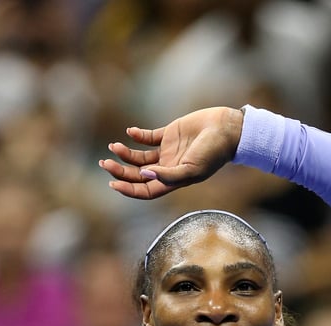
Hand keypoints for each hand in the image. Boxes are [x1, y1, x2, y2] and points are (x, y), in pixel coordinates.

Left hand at [100, 106, 243, 199]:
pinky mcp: (170, 134)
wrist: (226, 130)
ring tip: (113, 146)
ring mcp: (168, 152)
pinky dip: (137, 135)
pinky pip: (148, 137)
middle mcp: (168, 168)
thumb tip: (145, 174)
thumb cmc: (213, 153)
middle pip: (138, 175)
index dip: (129, 190)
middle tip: (104, 163)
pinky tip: (130, 132)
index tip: (113, 184)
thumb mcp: (192, 169)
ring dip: (125, 153)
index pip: (146, 190)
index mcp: (173, 181)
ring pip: (140, 157)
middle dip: (120, 171)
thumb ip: (169, 175)